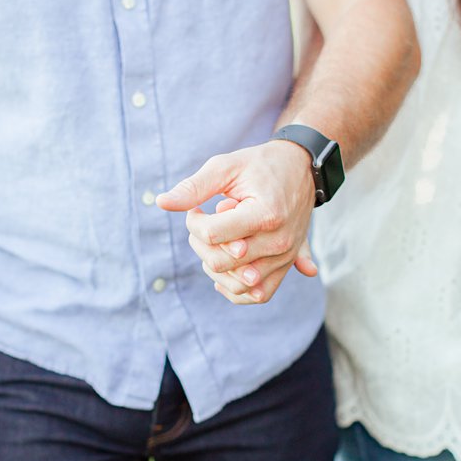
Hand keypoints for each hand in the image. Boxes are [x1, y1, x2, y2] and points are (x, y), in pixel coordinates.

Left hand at [155, 141, 319, 304]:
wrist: (299, 169)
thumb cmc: (259, 165)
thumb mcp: (225, 166)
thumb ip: (194, 187)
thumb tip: (161, 203)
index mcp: (266, 214)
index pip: (212, 235)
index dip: (193, 223)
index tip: (196, 209)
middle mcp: (279, 241)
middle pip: (221, 263)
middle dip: (201, 244)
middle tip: (205, 223)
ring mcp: (285, 257)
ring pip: (238, 285)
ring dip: (215, 268)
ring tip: (216, 242)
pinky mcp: (286, 266)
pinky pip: (259, 295)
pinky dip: (237, 290)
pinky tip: (223, 271)